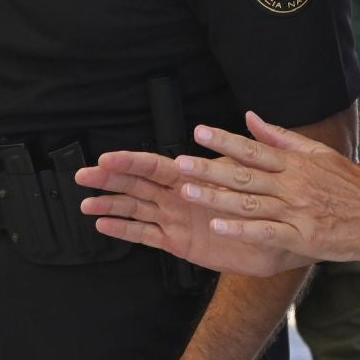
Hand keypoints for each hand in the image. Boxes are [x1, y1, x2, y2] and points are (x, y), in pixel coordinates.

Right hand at [77, 150, 307, 277]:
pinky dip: (125, 231)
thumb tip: (247, 117)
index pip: (153, 165)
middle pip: (136, 185)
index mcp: (190, 176)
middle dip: (109, 179)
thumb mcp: (251, 171)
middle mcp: (177, 196)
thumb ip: (242, 149)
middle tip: (83, 175)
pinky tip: (104, 226)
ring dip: (110, 206)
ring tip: (86, 204)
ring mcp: (174, 219)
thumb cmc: (262, 202)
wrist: (276, 236)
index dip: (129, 161)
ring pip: (135, 209)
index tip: (106, 157)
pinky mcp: (177, 242)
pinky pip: (146, 235)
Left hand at [168, 112, 359, 263]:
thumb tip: (251, 117)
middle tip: (180, 164)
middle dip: (209, 168)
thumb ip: (283, 136)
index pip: (253, 148)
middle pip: (245, 174)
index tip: (198, 132)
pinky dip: (241, 230)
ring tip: (189, 192)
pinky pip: (266, 233)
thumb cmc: (351, 185)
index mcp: (296, 163)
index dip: (224, 140)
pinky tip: (219, 227)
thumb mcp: (320, 153)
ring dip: (216, 197)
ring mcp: (297, 211)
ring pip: (250, 203)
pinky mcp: (302, 237)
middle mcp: (294, 184)